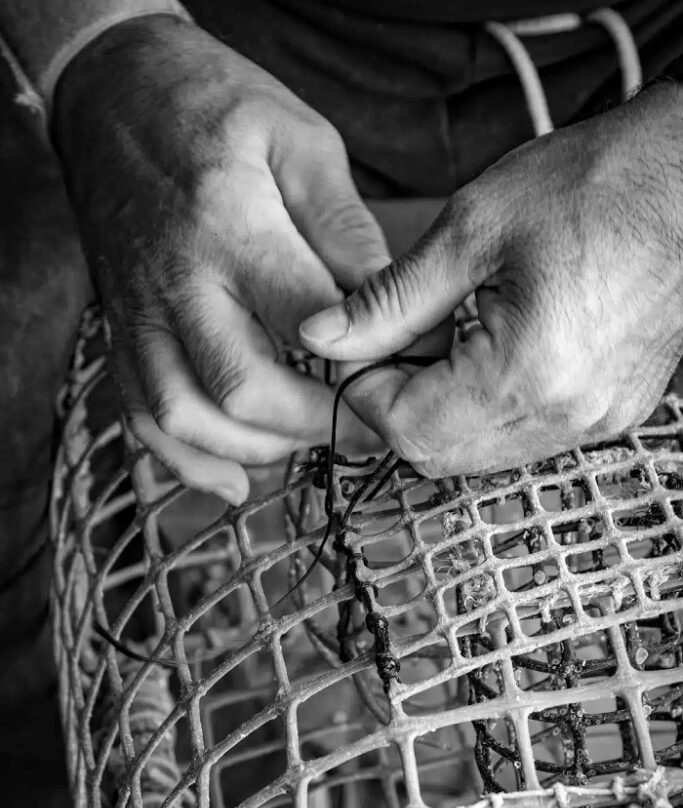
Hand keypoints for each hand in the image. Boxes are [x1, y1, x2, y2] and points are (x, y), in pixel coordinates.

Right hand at [53, 14, 387, 502]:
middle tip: (368, 425)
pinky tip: (237, 482)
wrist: (112, 96)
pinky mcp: (120, 333)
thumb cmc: (213, 107)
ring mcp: (139, 314)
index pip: (310, 321)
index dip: (368, 361)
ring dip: (258, 449)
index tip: (410, 371)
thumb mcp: (298, 139)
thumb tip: (394, 301)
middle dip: (317, 422)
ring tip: (311, 441)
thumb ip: (345, 227)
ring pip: (186, 417)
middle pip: (244, 388)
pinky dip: (189, 464)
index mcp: (232, 227)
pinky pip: (142, 419)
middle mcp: (178, 282)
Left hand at [300, 84, 682, 476]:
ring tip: (451, 335)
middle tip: (401, 338)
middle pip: (437, 456)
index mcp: (527, 373)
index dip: (363, 391)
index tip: (360, 344)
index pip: (406, 430)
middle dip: (398, 405)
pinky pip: (522, 437)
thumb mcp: (472, 229)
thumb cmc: (600, 184)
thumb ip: (389, 299)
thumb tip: (323, 336)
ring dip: (440, 410)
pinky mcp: (610, 412)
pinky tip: (491, 349)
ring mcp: (594, 421)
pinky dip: (485, 408)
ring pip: (477, 454)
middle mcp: (565, 415)